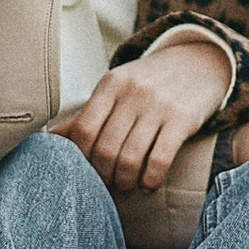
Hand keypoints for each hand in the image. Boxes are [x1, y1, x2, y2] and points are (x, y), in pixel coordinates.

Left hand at [53, 32, 234, 194]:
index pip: (84, 130)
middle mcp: (132, 93)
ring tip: (129, 186)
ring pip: (130, 158)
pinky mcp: (182, 119)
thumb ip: (86, 116)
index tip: (89, 170)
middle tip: (110, 183)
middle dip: (104, 175)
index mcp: (110, 84)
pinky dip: (150, 180)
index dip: (82, 159)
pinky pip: (160, 160)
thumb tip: (47, 140)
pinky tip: (149, 184)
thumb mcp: (117, 90)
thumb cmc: (151, 84)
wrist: (201, 62)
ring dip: (126, 182)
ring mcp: (158, 105)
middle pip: (105, 149)